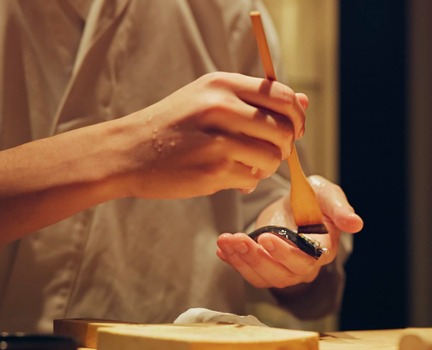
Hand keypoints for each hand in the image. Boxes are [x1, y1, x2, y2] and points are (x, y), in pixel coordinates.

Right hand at [119, 72, 307, 198]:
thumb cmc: (175, 126)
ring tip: (246, 166)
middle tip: (268, 154)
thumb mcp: (210, 99)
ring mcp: (217, 138)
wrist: (128, 152)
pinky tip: (227, 177)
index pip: (283, 96)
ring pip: (273, 157)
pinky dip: (246, 182)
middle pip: (283, 129)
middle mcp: (221, 106)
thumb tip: (304, 101)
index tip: (292, 131)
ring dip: (266, 168)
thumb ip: (257, 100)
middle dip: (284, 147)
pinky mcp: (212, 169)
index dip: (296, 117)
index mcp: (223, 84)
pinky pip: (252, 179)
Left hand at [216, 175, 363, 289]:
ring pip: (265, 276)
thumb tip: (356, 224)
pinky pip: (251, 274)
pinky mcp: (267, 269)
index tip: (267, 238)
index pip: (308, 259)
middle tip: (239, 239)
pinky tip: (223, 248)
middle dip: (259, 258)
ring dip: (243, 260)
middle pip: (284, 273)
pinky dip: (235, 262)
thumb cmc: (313, 198)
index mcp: (324, 248)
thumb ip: (339, 208)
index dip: (287, 253)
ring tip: (226, 240)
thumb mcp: (327, 195)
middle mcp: (306, 265)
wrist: (294, 204)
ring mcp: (286, 271)